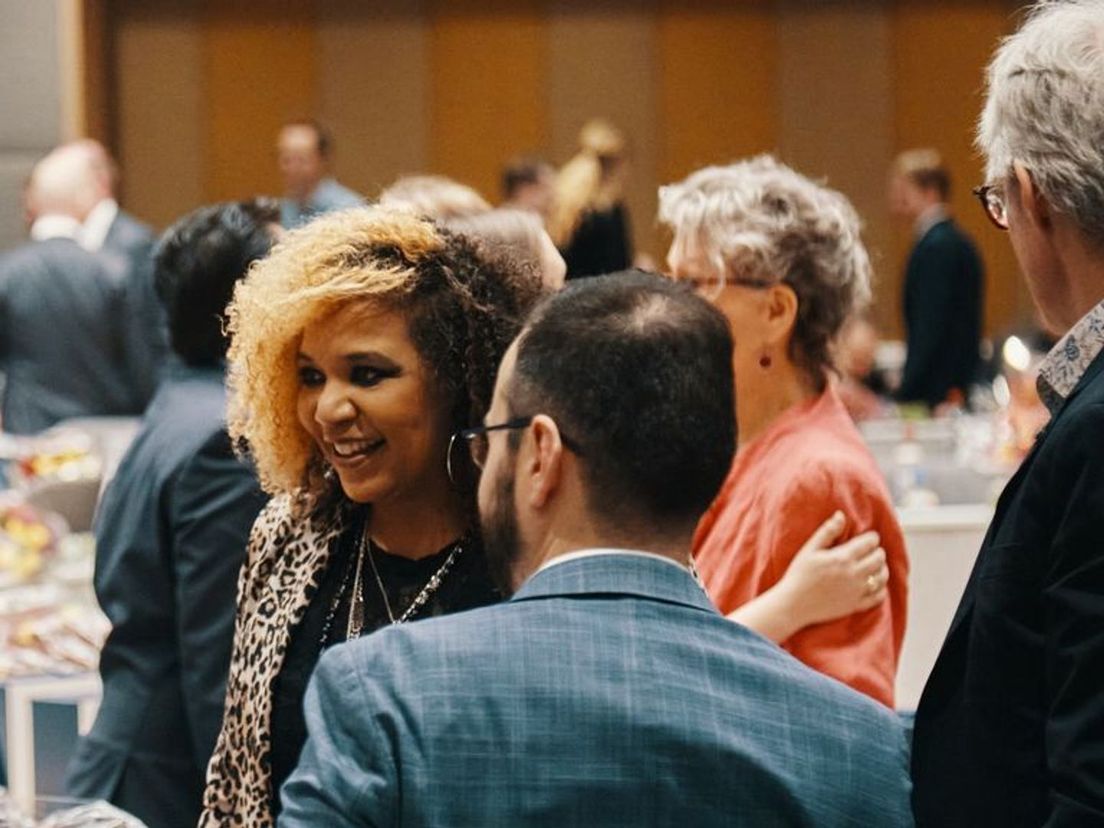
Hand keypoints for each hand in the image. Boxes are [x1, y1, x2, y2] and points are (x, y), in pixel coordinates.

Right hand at [774, 511, 887, 628]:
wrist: (793, 604)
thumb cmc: (798, 574)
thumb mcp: (809, 549)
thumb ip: (827, 531)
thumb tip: (841, 515)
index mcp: (842, 558)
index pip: (869, 543)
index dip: (872, 538)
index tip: (869, 537)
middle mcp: (853, 574)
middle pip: (879, 559)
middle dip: (878, 551)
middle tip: (872, 550)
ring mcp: (856, 591)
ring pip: (881, 577)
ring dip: (882, 568)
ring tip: (875, 565)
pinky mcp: (855, 605)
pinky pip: (878, 596)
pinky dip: (881, 588)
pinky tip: (875, 583)